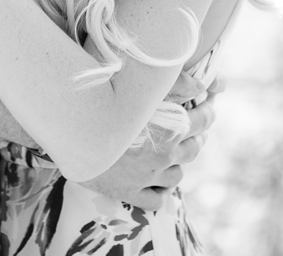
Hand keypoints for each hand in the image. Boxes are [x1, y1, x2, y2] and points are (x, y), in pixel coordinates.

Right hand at [77, 76, 221, 210]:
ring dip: (179, 163)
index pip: (205, 120)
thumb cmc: (106, 101)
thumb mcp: (143, 86)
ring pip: (178, 175)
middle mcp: (164, 156)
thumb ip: (178, 82)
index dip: (210, 108)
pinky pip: (157, 199)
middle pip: (194, 148)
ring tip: (175, 152)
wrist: (72, 130)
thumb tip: (202, 84)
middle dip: (198, 136)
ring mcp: (148, 177)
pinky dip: (161, 190)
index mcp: (171, 128)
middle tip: (196, 127)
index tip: (209, 101)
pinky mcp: (130, 193)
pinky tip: (158, 181)